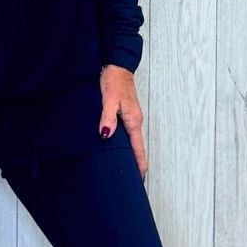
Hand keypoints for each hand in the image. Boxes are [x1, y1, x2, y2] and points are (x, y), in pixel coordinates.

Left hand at [99, 64, 146, 180]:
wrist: (118, 65)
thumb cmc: (113, 81)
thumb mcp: (108, 99)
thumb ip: (107, 117)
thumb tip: (106, 136)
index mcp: (133, 121)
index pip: (138, 149)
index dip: (139, 165)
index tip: (140, 179)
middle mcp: (135, 121)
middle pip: (137, 148)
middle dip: (136, 164)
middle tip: (131, 181)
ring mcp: (132, 118)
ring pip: (133, 141)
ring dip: (131, 155)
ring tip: (126, 170)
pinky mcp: (126, 114)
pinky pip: (128, 134)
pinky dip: (126, 145)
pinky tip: (118, 149)